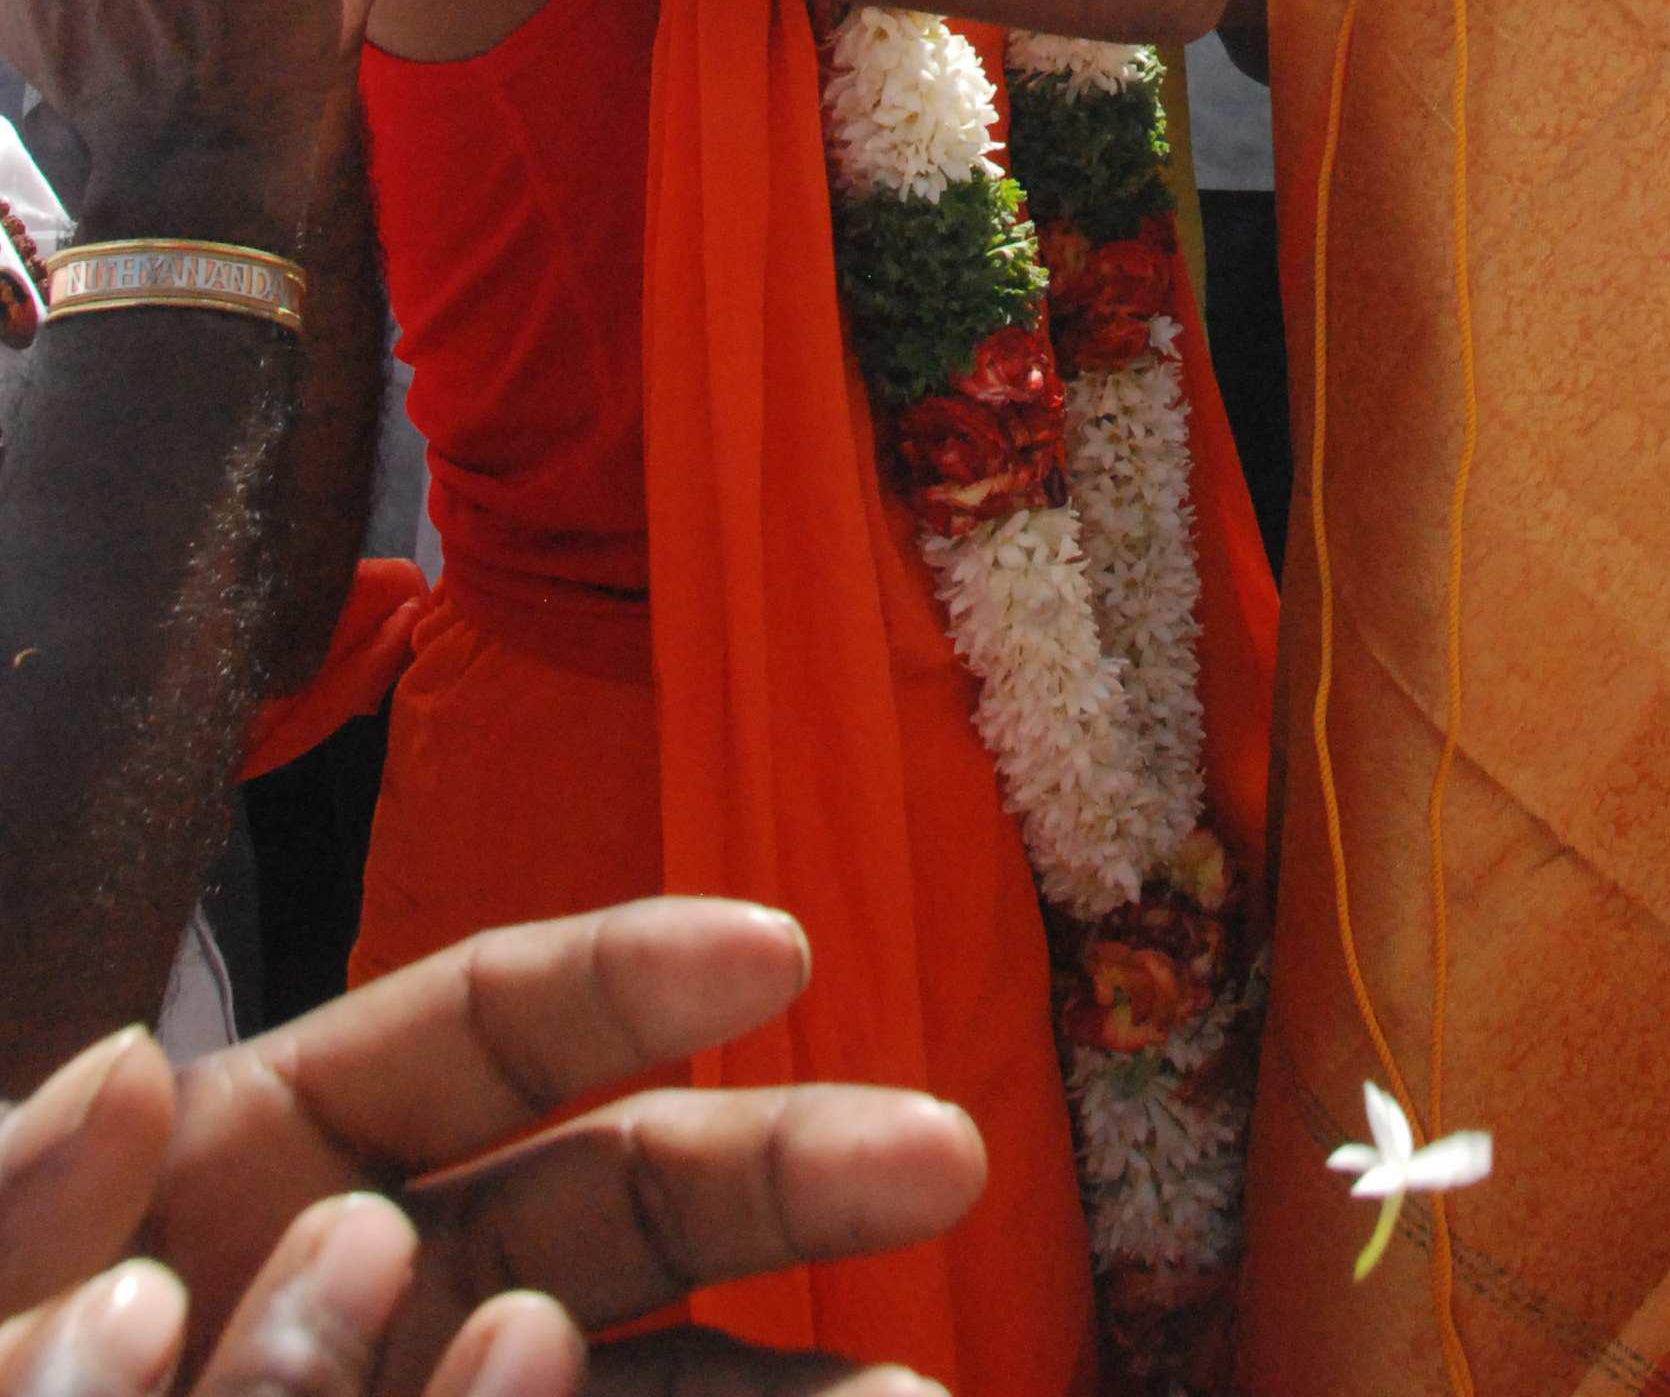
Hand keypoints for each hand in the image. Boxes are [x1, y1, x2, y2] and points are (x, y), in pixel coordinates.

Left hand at [0, 899, 974, 1396]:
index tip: (778, 953)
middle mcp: (383, 1281)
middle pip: (611, 1191)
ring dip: (800, 1382)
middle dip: (779, 1164)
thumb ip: (16, 1205)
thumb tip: (120, 1078)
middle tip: (939, 1158)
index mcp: (264, 1165)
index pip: (478, 1030)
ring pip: (650, 1378)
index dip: (630, 977)